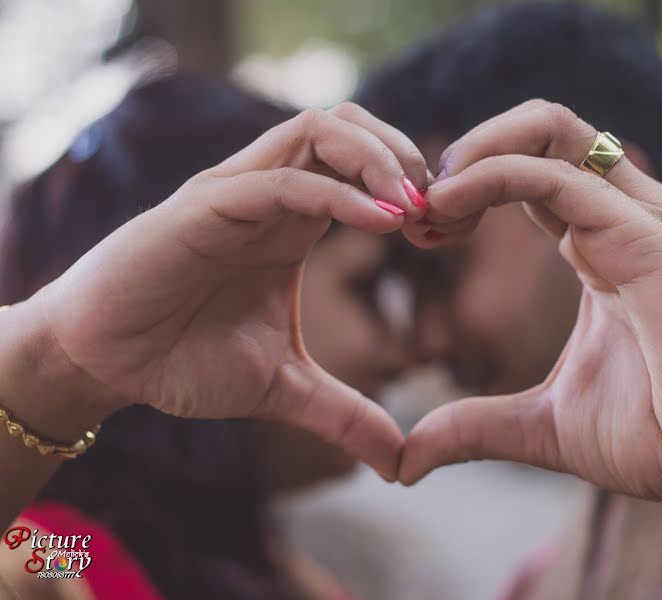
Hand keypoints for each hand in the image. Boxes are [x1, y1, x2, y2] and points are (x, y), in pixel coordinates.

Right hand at [28, 102, 427, 479]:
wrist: (105, 365)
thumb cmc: (183, 362)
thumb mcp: (285, 389)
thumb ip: (344, 414)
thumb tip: (398, 463)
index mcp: (293, 223)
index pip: (363, 166)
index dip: (413, 187)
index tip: (447, 233)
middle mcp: (271, 196)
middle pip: (349, 126)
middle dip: (404, 155)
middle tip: (437, 210)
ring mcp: (239, 193)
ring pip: (317, 130)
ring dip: (377, 158)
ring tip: (413, 208)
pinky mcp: (205, 206)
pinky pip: (282, 178)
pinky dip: (338, 192)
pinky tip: (381, 224)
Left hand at [400, 100, 661, 508]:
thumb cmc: (658, 435)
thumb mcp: (543, 426)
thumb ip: (475, 426)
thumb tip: (409, 458)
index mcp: (599, 243)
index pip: (527, 175)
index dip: (466, 191)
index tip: (422, 233)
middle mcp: (621, 217)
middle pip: (539, 129)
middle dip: (468, 151)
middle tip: (421, 208)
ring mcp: (638, 220)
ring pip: (551, 129)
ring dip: (475, 152)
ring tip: (431, 204)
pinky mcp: (647, 239)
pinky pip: (560, 176)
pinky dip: (493, 176)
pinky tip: (448, 208)